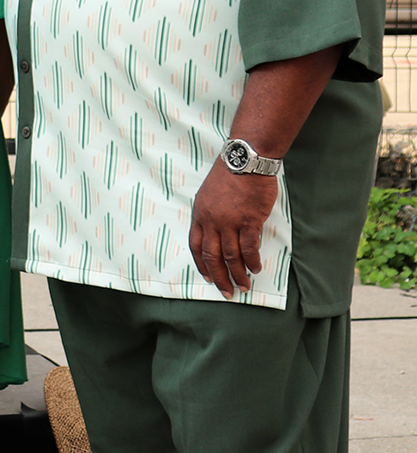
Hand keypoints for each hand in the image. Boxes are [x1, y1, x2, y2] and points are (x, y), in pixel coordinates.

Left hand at [188, 163, 276, 296]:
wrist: (244, 161)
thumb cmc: (229, 176)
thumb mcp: (208, 194)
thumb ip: (210, 214)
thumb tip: (216, 232)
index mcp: (200, 214)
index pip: (195, 245)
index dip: (201, 263)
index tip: (206, 277)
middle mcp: (212, 221)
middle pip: (212, 255)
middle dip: (218, 276)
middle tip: (226, 291)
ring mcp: (230, 222)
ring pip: (231, 256)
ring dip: (237, 274)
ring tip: (244, 285)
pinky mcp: (249, 221)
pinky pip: (249, 248)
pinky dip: (252, 261)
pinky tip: (256, 268)